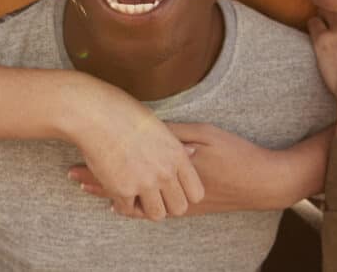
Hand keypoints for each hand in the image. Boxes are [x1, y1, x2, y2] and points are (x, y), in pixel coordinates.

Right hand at [67, 88, 203, 220]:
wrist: (96, 114)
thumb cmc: (123, 112)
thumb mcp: (158, 125)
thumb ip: (175, 144)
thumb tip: (192, 151)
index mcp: (177, 155)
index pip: (196, 192)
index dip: (184, 194)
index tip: (170, 188)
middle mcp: (165, 172)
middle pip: (179, 208)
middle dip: (166, 204)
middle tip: (152, 196)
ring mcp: (145, 182)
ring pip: (156, 214)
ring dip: (145, 208)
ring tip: (135, 197)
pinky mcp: (123, 189)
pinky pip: (128, 210)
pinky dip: (121, 204)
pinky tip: (116, 194)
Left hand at [70, 122, 299, 215]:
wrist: (265, 181)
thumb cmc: (236, 152)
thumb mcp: (204, 133)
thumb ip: (173, 134)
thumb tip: (143, 125)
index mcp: (170, 166)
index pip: (126, 163)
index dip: (99, 162)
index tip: (76, 157)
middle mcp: (170, 186)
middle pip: (125, 185)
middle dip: (97, 180)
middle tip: (71, 173)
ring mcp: (178, 200)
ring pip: (135, 200)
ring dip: (110, 193)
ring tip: (86, 187)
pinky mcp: (190, 208)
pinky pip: (153, 211)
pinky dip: (132, 207)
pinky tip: (118, 206)